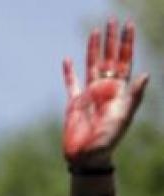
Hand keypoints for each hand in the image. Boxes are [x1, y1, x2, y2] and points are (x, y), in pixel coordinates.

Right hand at [62, 19, 148, 167]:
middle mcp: (105, 89)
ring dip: (93, 49)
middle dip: (111, 40)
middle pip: (109, 58)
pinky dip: (69, 72)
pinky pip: (71, 83)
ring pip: (92, 66)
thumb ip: (133, 97)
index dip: (126, 44)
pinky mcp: (74, 102)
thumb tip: (145, 74)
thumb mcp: (124, 118)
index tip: (128, 26)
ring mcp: (89, 94)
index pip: (125, 61)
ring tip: (95, 32)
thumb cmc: (108, 140)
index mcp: (119, 91)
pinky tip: (68, 59)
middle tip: (111, 20)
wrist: (87, 156)